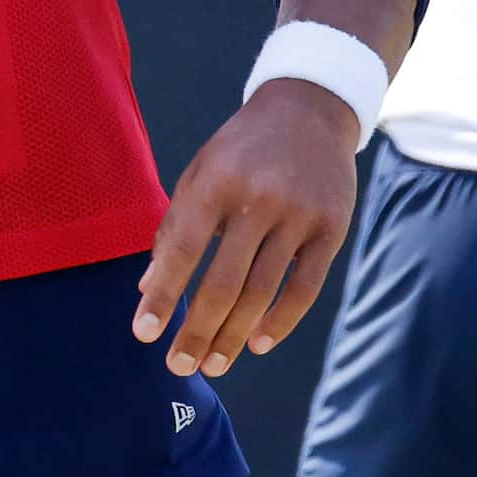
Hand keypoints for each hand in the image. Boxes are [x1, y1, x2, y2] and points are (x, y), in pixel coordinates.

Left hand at [134, 79, 360, 377]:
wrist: (310, 109)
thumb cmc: (242, 149)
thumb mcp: (200, 173)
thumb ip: (174, 229)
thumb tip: (148, 289)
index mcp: (215, 182)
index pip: (182, 250)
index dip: (162, 295)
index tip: (144, 334)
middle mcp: (257, 199)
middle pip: (224, 282)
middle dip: (198, 330)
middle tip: (180, 367)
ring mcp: (299, 215)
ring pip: (263, 291)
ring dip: (235, 335)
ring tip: (214, 365)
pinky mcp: (332, 228)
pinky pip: (305, 286)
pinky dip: (282, 320)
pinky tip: (259, 344)